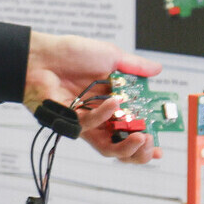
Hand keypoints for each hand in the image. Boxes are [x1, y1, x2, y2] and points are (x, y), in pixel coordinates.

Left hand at [24, 33, 160, 163]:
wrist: (43, 56)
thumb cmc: (72, 54)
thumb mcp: (110, 56)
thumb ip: (135, 66)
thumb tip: (158, 69)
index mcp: (114, 102)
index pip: (134, 127)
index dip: (148, 139)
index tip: (160, 146)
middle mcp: (102, 116)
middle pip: (123, 145)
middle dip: (140, 150)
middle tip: (151, 142)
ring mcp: (88, 121)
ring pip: (109, 148)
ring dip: (127, 146)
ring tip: (141, 136)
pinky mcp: (72, 123)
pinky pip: (91, 126)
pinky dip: (104, 115)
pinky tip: (113, 102)